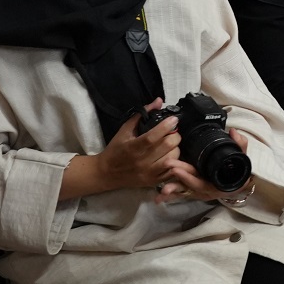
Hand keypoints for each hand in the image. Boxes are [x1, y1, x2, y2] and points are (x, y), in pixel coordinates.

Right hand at [63, 100, 197, 198]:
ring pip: (173, 158)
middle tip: (173, 132)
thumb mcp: (124, 130)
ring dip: (176, 148)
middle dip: (175, 135)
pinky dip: (176, 162)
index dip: (167, 126)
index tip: (174, 119)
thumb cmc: (116, 149)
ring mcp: (149, 173)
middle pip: (168, 146)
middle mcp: (143, 161)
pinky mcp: (154, 181)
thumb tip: (158, 101)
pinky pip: (172, 172)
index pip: (154, 136)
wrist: (107, 173)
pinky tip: (170, 156)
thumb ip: (141, 115)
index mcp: (134, 147)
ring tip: (170, 144)